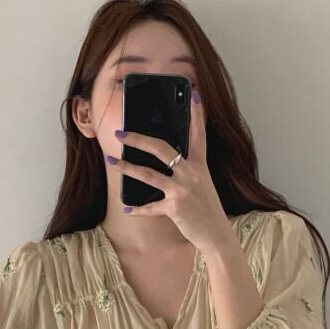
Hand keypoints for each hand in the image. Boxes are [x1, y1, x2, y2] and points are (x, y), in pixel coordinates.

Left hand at [105, 90, 232, 254]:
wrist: (217, 235)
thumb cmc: (207, 209)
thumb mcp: (202, 184)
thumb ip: (187, 170)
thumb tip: (166, 161)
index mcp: (200, 165)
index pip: (198, 134)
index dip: (196, 113)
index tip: (193, 93)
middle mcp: (191, 174)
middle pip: (162, 148)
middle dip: (138, 139)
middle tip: (121, 132)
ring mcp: (183, 191)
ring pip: (148, 174)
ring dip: (127, 168)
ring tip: (112, 161)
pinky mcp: (175, 208)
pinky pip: (150, 207)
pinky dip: (138, 209)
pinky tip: (128, 209)